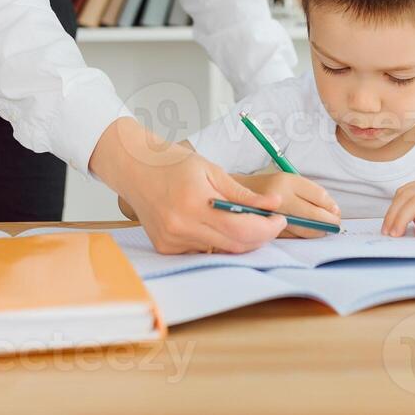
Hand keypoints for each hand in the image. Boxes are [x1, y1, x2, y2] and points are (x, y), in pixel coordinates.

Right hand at [91, 117, 285, 253]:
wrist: (134, 168)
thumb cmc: (172, 163)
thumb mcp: (211, 170)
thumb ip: (243, 193)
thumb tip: (274, 203)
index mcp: (193, 203)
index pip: (240, 228)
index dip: (266, 228)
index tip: (279, 219)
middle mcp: (180, 226)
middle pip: (233, 245)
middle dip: (258, 236)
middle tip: (270, 222)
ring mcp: (171, 240)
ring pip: (220, 250)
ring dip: (239, 239)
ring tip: (243, 220)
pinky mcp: (166, 248)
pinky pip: (203, 250)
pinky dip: (216, 240)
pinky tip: (214, 224)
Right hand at [236, 171, 339, 237]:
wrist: (233, 196)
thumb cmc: (266, 188)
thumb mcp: (287, 180)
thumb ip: (310, 193)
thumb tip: (333, 210)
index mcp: (286, 181)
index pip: (318, 196)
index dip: (331, 206)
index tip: (336, 211)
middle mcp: (279, 198)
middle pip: (314, 215)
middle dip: (329, 222)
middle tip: (335, 224)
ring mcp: (273, 216)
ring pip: (305, 229)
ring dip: (318, 232)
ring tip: (322, 229)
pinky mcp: (267, 230)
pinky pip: (293, 237)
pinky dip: (303, 236)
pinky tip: (306, 232)